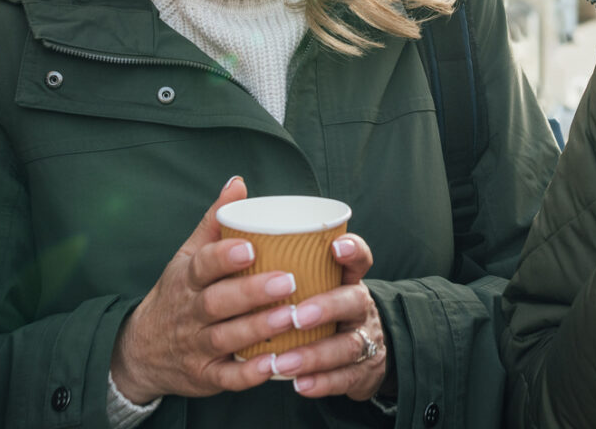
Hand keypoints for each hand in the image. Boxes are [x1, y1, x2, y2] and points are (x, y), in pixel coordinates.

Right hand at [110, 177, 318, 402]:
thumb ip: (215, 223)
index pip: (202, 265)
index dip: (224, 257)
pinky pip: (227, 378)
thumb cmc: (178, 294)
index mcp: (187, 279)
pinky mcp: (205, 376)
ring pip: (226, 338)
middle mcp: (189, 313)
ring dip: (259, 329)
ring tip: (292, 317)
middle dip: (251, 293)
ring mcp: (195, 346)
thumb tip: (238, 183)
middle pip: (217, 302)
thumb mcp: (188, 257)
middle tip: (287, 281)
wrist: (141, 350)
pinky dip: (250, 374)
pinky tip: (277, 364)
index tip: (250, 248)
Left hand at [279, 233, 388, 401]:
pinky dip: (322, 383)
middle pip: (353, 301)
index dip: (352, 251)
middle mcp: (358, 308)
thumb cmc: (323, 309)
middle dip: (326, 307)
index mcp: (347, 280)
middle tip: (296, 316)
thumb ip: (283, 258)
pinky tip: (300, 386)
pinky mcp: (360, 374)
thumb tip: (232, 210)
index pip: (358, 259)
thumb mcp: (317, 282)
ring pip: (346, 347)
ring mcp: (362, 341)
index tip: (335, 246)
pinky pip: (344, 380)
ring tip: (284, 362)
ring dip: (314, 355)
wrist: (361, 356)